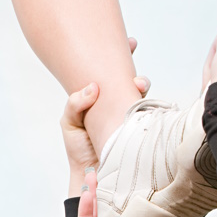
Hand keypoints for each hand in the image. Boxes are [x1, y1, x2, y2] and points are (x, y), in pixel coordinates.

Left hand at [61, 37, 148, 190]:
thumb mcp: (69, 122)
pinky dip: (147, 105)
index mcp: (100, 97)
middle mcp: (116, 102)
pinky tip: (143, 102)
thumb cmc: (78, 147)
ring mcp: (129, 114)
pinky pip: (147, 112)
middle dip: (133, 64)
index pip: (109, 71)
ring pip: (140, 93)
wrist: (90, 174)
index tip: (131, 42)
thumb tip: (93, 87)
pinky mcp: (139, 128)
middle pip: (129, 77)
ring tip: (138, 85)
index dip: (121, 53)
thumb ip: (75, 102)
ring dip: (141, 86)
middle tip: (133, 53)